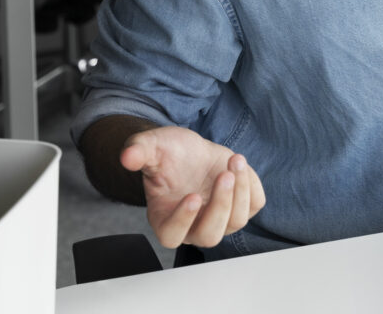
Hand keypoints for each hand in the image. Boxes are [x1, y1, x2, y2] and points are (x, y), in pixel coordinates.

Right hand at [120, 126, 266, 248]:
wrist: (190, 151)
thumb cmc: (168, 154)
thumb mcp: (150, 147)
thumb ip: (138, 152)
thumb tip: (127, 156)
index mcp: (165, 219)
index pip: (172, 236)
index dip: (183, 221)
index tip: (192, 196)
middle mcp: (193, 227)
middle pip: (210, 235)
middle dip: (220, 205)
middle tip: (223, 176)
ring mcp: (220, 219)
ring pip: (237, 222)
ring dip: (240, 192)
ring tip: (234, 160)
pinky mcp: (241, 205)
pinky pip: (255, 205)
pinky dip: (252, 186)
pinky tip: (239, 164)